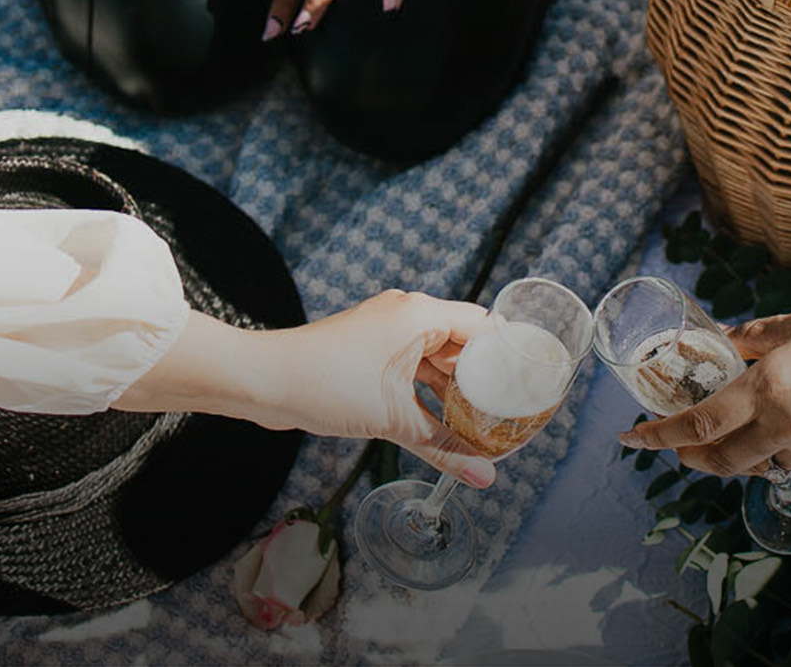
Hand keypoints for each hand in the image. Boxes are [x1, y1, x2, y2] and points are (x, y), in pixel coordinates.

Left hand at [226, 290, 499, 486]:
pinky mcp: (369, 349)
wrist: (261, 380)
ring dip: (454, 389)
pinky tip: (441, 420)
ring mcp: (386, 331)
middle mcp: (406, 314)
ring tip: (481, 422)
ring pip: (436, 358)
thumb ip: (444, 447)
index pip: (483, 327)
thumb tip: (484, 476)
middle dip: (484, 378)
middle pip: (463, 342)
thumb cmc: (324, 384)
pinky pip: (412, 366)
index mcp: (420, 315)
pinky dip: (427, 391)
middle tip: (509, 410)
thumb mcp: (393, 419)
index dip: (508, 355)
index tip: (528, 384)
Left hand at [621, 286, 790, 475]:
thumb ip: (764, 335)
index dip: (658, 436)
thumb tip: (730, 339)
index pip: (698, 424)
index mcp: (773, 386)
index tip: (632, 437)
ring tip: (724, 437)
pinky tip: (777, 431)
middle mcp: (789, 425)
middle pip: (721, 461)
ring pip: (759, 466)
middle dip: (689, 457)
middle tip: (674, 446)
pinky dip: (774, 453)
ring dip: (734, 457)